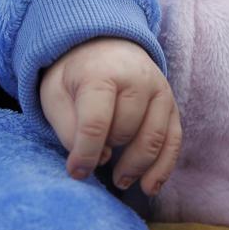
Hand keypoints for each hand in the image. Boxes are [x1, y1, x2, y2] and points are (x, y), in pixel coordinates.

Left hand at [38, 37, 180, 194]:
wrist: (103, 42)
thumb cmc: (74, 75)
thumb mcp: (54, 94)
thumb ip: (66, 127)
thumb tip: (91, 160)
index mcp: (100, 73)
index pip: (96, 122)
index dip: (85, 154)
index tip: (76, 173)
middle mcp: (136, 78)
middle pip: (125, 130)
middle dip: (108, 151)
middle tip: (95, 159)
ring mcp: (158, 90)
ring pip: (153, 139)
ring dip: (136, 166)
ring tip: (119, 180)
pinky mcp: (171, 103)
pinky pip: (174, 140)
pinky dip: (163, 167)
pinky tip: (150, 187)